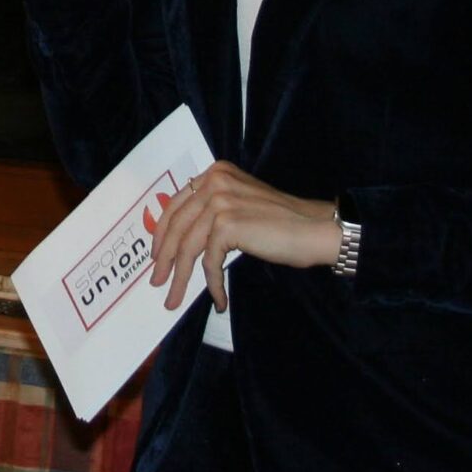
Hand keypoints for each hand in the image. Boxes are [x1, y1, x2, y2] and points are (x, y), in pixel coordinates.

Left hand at [147, 162, 343, 311]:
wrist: (315, 229)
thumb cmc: (283, 223)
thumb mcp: (241, 205)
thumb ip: (213, 211)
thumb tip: (181, 239)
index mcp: (216, 173)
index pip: (177, 204)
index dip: (162, 233)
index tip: (156, 256)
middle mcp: (215, 181)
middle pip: (176, 225)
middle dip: (164, 258)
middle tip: (157, 282)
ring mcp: (220, 201)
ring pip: (188, 246)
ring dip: (180, 278)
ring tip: (174, 299)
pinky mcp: (228, 224)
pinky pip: (210, 262)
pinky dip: (212, 284)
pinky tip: (219, 299)